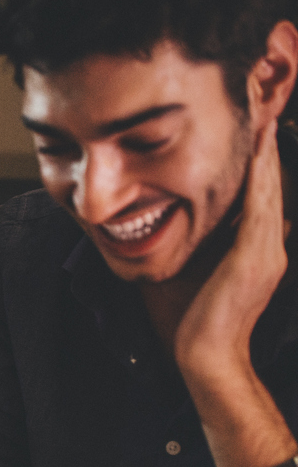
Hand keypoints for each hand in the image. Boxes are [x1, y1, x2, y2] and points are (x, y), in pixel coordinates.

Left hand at [176, 119, 288, 380]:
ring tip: (266, 118)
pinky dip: (260, 179)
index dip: (260, 163)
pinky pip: (259, 209)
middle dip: (268, 149)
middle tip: (266, 110)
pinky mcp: (254, 258)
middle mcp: (270, 246)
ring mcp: (266, 252)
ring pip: (269, 191)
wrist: (206, 356)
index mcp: (259, 249)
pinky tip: (258, 153)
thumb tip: (196, 224)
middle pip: (271, 186)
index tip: (254, 130)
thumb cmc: (196, 320)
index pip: (262, 196)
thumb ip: (210, 247)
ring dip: (267, 154)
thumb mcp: (205, 273)